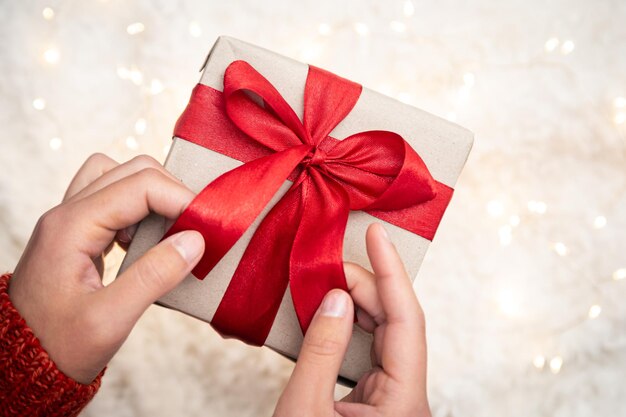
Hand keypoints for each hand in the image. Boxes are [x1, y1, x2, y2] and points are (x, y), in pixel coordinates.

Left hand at [8, 153, 204, 383]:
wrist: (21, 364)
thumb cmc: (57, 346)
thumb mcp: (109, 320)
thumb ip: (154, 277)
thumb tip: (195, 241)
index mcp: (72, 227)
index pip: (140, 186)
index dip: (181, 198)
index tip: (208, 224)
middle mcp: (67, 213)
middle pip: (130, 170)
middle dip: (171, 191)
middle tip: (195, 225)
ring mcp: (69, 220)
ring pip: (118, 176)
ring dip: (152, 194)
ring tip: (169, 228)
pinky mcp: (75, 233)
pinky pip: (111, 198)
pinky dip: (138, 208)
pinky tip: (147, 238)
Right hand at [273, 223, 430, 416]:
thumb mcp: (304, 408)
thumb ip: (321, 351)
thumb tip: (336, 299)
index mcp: (402, 402)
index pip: (406, 321)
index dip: (391, 272)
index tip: (377, 235)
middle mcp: (407, 397)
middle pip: (396, 324)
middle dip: (364, 287)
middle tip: (328, 265)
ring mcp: (394, 399)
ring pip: (384, 335)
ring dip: (357, 305)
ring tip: (328, 282)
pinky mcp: (377, 401)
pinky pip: (371, 350)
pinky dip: (351, 326)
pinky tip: (334, 312)